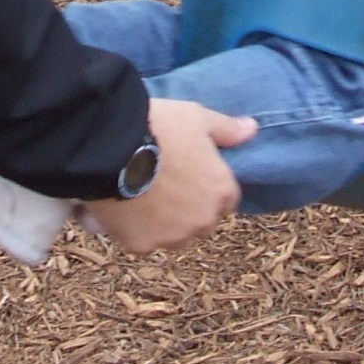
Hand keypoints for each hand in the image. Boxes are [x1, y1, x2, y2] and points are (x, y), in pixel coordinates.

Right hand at [83, 99, 256, 253]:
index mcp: (221, 191)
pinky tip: (124, 205)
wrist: (112, 146)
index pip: (226, 200)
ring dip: (164, 222)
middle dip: (188, 208)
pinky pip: (143, 240)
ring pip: (173, 235)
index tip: (192, 175)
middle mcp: (202, 220)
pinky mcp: (142, 246)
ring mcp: (172, 236)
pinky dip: (136, 228)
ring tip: (142, 194)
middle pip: (201, 221)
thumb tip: (251, 129)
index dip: (209, 187)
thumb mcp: (198, 118)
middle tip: (165, 183)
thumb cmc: (161, 127)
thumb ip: (227, 129)